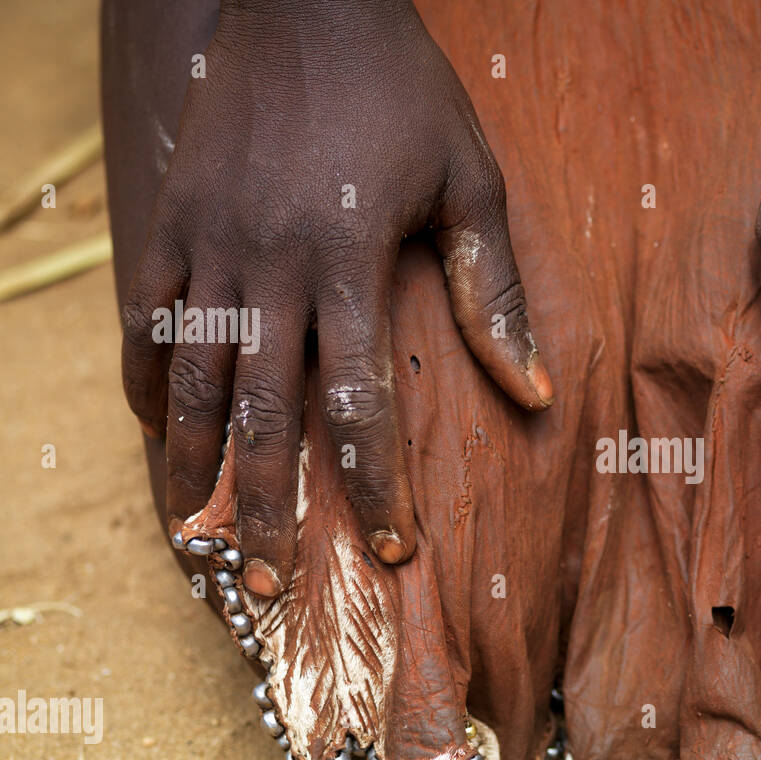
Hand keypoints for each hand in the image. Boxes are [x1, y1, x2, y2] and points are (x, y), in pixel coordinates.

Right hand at [120, 0, 551, 596]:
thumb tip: (534, 394)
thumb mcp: (470, 181)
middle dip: (268, 509)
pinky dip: (153, 386)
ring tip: (202, 537)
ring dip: (196, 467)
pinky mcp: (169, 219)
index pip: (361, 405)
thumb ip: (495, 292)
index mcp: (349, 262)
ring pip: (191, 382)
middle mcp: (269, 264)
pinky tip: (164, 435)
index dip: (374, 488)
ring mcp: (208, 243)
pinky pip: (146, 323)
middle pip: (263, 416)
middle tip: (269, 586)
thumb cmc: (403, 91)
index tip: (388, 555)